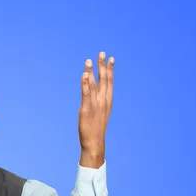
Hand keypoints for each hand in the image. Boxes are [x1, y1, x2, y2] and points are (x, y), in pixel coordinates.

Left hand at [78, 51, 113, 167]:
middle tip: (101, 53)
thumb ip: (99, 102)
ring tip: (89, 60)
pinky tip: (84, 75)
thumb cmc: (96, 128)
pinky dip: (85, 84)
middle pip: (104, 80)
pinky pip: (86, 94)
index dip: (110, 69)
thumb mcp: (100, 112)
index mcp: (108, 101)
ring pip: (94, 85)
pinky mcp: (86, 109)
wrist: (94, 142)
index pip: (110, 82)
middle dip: (102, 66)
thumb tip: (96, 95)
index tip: (111, 58)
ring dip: (91, 72)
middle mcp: (103, 101)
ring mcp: (95, 104)